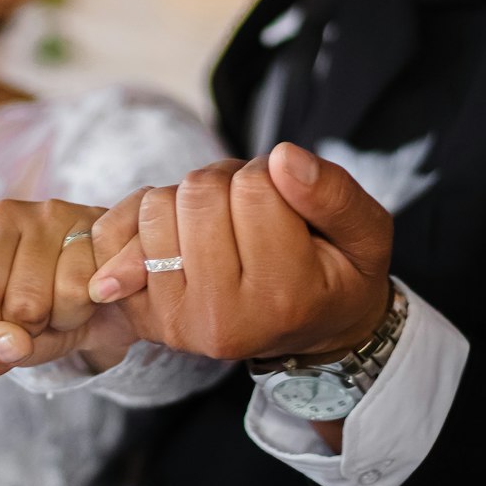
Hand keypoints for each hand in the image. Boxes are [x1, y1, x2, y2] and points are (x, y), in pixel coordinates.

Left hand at [0, 198, 134, 379]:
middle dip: (36, 326)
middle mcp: (18, 213)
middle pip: (23, 303)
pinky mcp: (103, 225)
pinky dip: (95, 305)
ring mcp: (63, 214)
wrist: (96, 304)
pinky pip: (98, 287)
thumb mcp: (1, 344)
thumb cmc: (37, 315)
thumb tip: (12, 345)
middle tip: (43, 309)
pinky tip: (92, 287)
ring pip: (67, 294)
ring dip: (70, 317)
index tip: (4, 315)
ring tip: (67, 298)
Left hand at [86, 143, 392, 363]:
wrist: (307, 328)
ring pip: (157, 206)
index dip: (272, 175)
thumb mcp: (366, 233)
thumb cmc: (337, 273)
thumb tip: (282, 157)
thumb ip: (335, 194)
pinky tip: (177, 233)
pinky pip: (118, 234)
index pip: (255, 188)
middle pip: (200, 193)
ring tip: (222, 226)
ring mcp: (177, 323)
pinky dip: (141, 217)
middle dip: (227, 183)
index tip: (289, 203)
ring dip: (187, 199)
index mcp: (284, 299)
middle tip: (253, 213)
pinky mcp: (144, 316)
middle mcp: (223, 321)